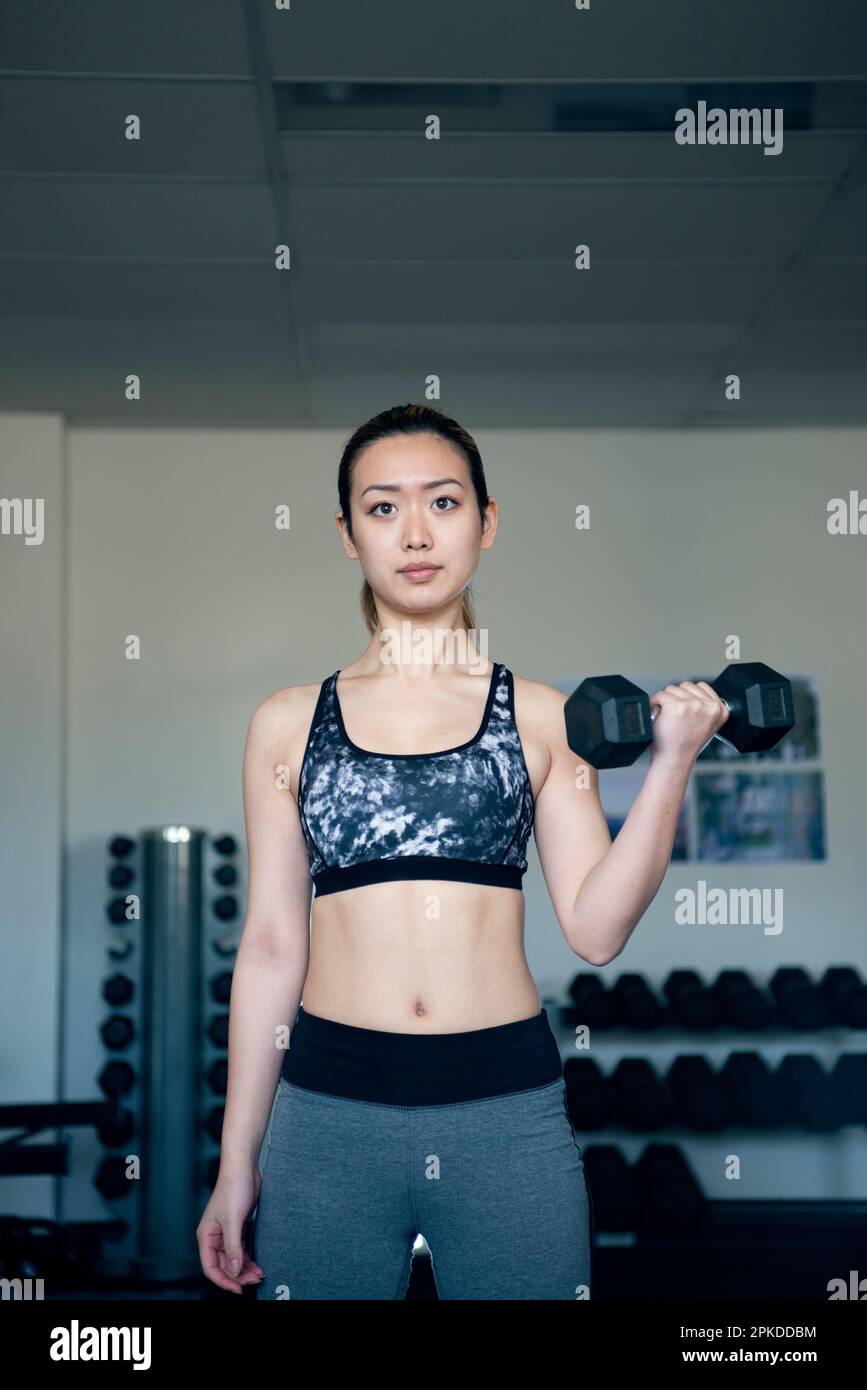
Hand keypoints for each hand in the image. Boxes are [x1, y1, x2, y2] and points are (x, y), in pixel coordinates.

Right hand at [196, 1169, 263, 1293]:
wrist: (243, 1168)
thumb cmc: (233, 1189)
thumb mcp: (233, 1220)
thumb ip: (233, 1246)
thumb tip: (235, 1269)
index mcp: (206, 1236)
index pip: (210, 1267)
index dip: (223, 1280)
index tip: (238, 1289)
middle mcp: (214, 1237)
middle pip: (223, 1265)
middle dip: (238, 1274)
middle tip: (255, 1279)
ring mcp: (226, 1233)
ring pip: (233, 1258)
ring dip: (245, 1268)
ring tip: (259, 1273)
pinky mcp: (238, 1227)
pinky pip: (241, 1249)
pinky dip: (248, 1257)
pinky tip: (257, 1263)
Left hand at [647, 680, 728, 766]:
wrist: (674, 759)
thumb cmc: (685, 744)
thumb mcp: (706, 723)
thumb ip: (705, 706)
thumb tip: (694, 692)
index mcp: (721, 710)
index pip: (702, 686)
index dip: (688, 697)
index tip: (684, 711)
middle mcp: (710, 706)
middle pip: (686, 686)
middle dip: (677, 698)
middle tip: (675, 717)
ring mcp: (694, 705)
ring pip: (672, 688)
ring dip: (666, 700)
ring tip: (669, 717)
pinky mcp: (677, 706)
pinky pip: (661, 695)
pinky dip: (656, 703)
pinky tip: (660, 716)